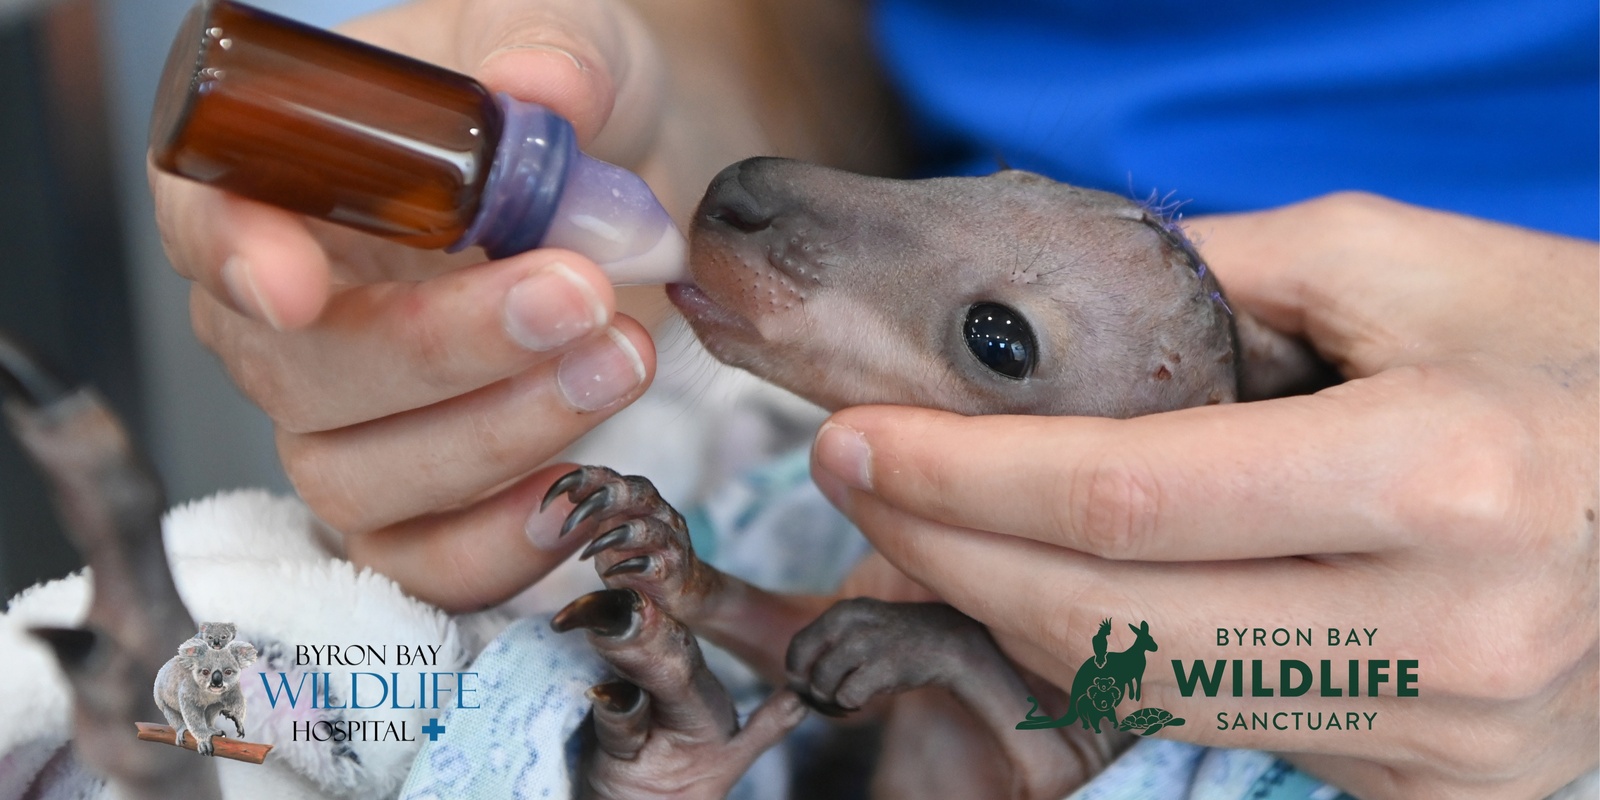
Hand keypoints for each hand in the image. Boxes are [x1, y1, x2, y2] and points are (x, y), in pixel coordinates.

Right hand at [148, 0, 702, 610]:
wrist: (631, 191)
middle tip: (574, 297)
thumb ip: (550, 54)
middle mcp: (287, 311)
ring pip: (358, 475)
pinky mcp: (423, 500)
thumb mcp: (566, 42)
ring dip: (495, 436)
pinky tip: (583, 490)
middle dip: (440, 349)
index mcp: (281, 178)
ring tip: (619, 359)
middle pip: (295, 370)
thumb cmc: (564, 108)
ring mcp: (346, 418)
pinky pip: (422, 562)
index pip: (204, 216)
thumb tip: (545, 89)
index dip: (235, 257)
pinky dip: (500, 546)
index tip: (298, 284)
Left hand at [810, 193, 1598, 798]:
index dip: (962, 475)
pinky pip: (1219, 726)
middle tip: (857, 484)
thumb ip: (1222, 277)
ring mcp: (1441, 735)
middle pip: (1107, 623)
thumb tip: (1051, 322)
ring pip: (1148, 695)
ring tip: (929, 532)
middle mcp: (1443, 632)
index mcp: (1440, 476)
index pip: (1125, 497)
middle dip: (945, 549)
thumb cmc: (1574, 354)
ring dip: (1005, 612)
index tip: (858, 439)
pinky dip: (1106, 663)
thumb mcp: (1408, 264)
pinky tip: (1045, 592)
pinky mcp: (1436, 785)